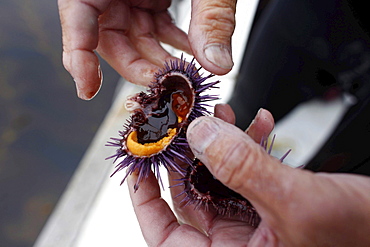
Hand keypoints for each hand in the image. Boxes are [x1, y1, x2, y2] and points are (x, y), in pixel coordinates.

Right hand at [58, 0, 235, 99]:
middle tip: (166, 86)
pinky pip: (153, 26)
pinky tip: (193, 53)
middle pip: (110, 37)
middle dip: (138, 65)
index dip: (78, 54)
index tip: (86, 89)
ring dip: (159, 59)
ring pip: (133, 37)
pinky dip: (173, 42)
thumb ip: (211, 16)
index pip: (78, 15)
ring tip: (184, 74)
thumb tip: (218, 65)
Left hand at [128, 105, 369, 245]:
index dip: (145, 200)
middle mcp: (238, 246)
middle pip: (190, 198)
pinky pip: (246, 174)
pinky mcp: (270, 206)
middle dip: (188, 154)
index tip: (139, 163)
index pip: (166, 236)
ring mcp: (254, 226)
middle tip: (183, 124)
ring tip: (222, 116)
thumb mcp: (296, 203)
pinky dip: (249, 147)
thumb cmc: (359, 237)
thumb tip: (200, 136)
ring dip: (220, 144)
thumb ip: (244, 169)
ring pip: (218, 180)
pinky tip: (258, 125)